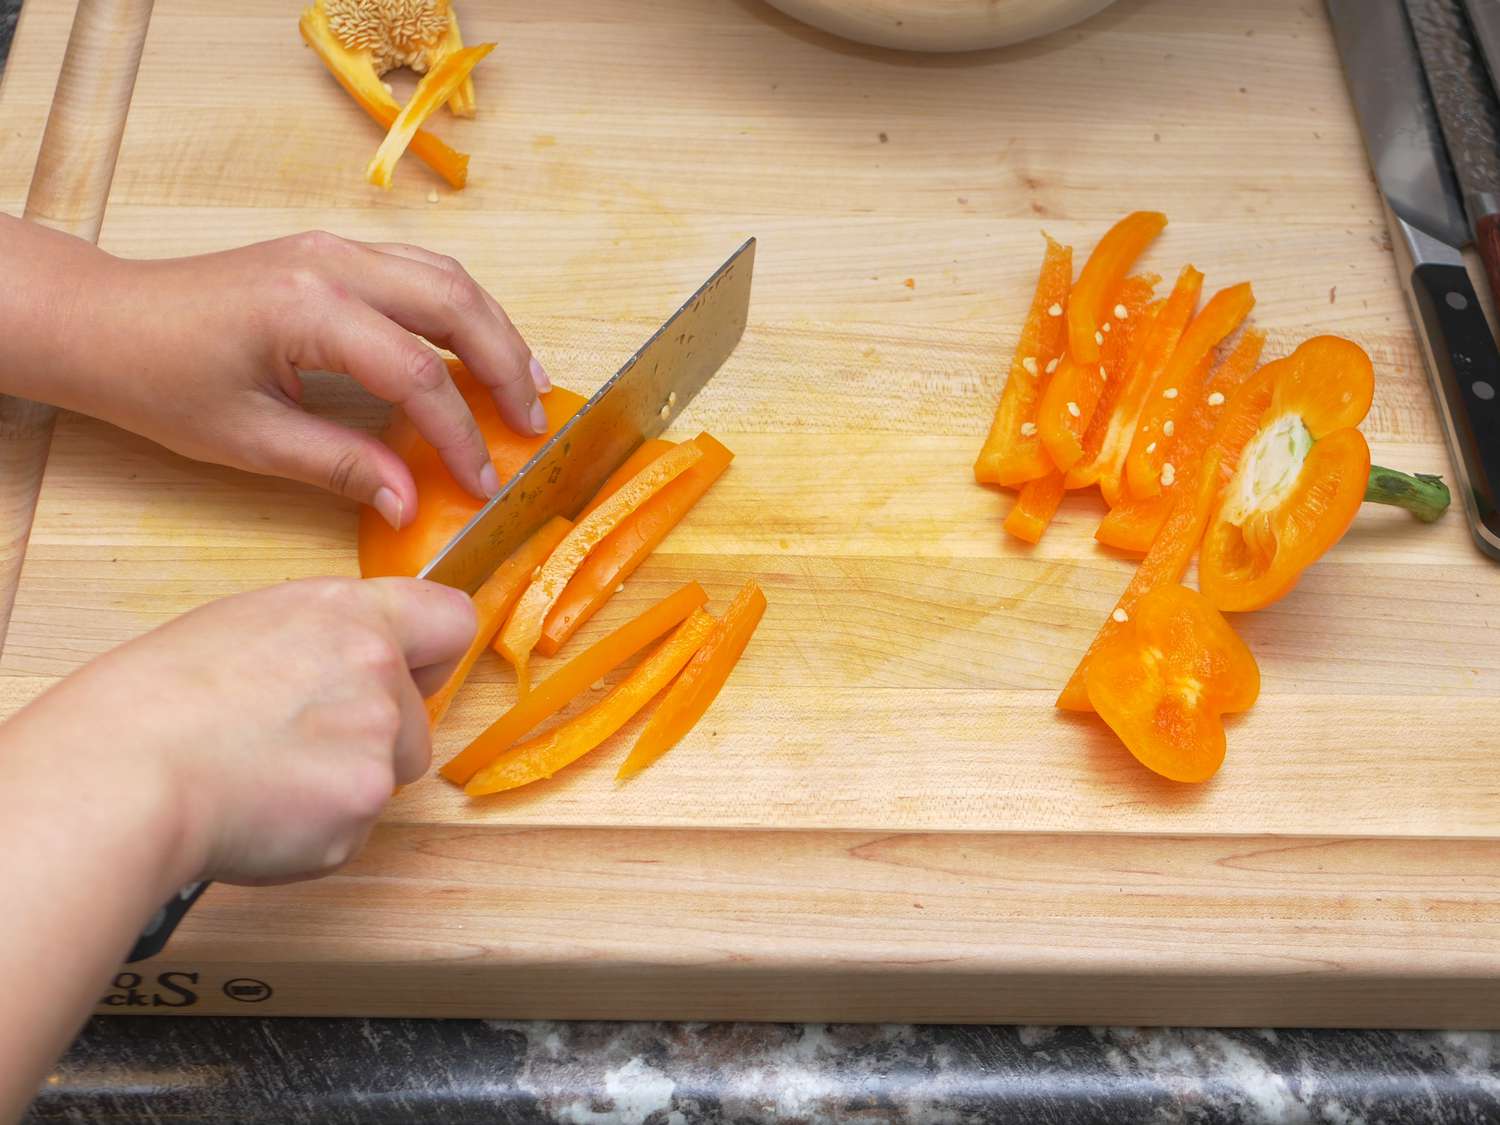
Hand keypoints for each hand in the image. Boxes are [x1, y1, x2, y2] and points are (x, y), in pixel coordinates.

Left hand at [0, 218, 549, 529]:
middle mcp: (332, 264)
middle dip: (506, 365)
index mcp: (308, 309)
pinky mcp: (332, 253)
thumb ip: (341, 464)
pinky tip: (479, 348)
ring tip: (526, 385)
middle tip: (532, 424)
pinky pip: (420, 271)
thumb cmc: (159, 378)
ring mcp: (334, 249)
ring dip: (494, 330)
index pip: (416, 373)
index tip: (483, 479)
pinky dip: (462, 310)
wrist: (102, 320)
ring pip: (446, 276)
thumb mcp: (249, 439)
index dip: (460, 433)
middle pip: (454, 304)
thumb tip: (410, 504)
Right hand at [1, 577, 473, 885]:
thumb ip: (323, 639)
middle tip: (295, 743)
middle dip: (376, 737)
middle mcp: (378, 671)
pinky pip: (354, 827)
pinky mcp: (360, 810)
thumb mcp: (248, 625)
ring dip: (346, 784)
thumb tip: (347, 661)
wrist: (124, 772)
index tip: (409, 673)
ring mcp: (377, 744)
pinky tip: (259, 812)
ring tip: (265, 777)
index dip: (431, 655)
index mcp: (350, 613)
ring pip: (389, 776)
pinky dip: (316, 830)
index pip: (452, 620)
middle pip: (420, 718)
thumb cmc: (156, 697)